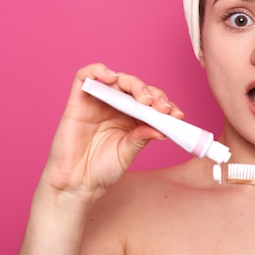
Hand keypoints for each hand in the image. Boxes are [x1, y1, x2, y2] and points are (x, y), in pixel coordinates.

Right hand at [41, 63, 183, 201]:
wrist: (76, 185)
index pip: (152, 102)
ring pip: (117, 79)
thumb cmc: (101, 170)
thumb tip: (162, 128)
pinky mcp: (78, 101)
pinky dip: (98, 70)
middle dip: (153, 94)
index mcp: (132, 118)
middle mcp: (116, 107)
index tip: (177, 115)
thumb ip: (141, 137)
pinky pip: (84, 76)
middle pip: (137, 88)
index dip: (166, 104)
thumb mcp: (128, 153)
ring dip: (135, 84)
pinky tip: (112, 78)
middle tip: (161, 108)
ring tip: (144, 99)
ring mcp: (98, 102)